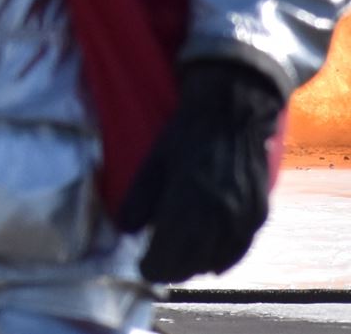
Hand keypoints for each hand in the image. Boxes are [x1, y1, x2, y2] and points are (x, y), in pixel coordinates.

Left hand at [121, 59, 283, 283]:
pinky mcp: (259, 214)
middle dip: (172, 269)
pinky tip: (212, 263)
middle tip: (158, 266)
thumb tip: (124, 231)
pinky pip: (241, 249)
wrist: (232, 114)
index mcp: (187, 203)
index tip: (142, 267)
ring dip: (196, 266)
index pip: (168, 255)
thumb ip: (138, 199)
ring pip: (216, 260)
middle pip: (192, 263)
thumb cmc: (186, 135)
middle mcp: (218, 216)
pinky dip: (224, 260)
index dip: (153, 267)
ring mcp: (242, 217)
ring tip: (180, 263)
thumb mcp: (153, 162)